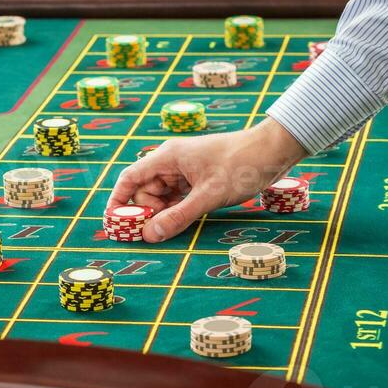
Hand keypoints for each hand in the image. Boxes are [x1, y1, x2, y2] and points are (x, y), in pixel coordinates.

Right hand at [107, 118, 307, 242]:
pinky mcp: (198, 180)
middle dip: (146, 214)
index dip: (118, 202)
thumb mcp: (208, 196)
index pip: (130, 179)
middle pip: (144, 192)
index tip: (114, 225)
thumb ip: (178, 217)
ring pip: (162, 198)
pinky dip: (177, 212)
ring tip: (169, 232)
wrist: (273, 151)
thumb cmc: (242, 165)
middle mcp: (172, 162)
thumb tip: (149, 236)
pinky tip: (181, 224)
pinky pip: (178, 199)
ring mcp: (185, 171)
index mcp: (167, 157)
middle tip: (154, 235)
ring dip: (163, 215)